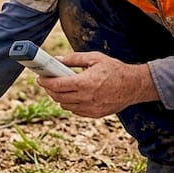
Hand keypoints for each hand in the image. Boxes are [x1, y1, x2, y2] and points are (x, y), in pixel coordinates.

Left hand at [36, 51, 157, 117]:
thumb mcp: (94, 58)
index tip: (39, 78)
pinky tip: (72, 95)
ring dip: (59, 97)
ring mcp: (91, 108)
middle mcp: (86, 98)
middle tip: (47, 81)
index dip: (46, 82)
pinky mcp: (95, 114)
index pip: (58, 85)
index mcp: (85, 83)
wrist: (134, 86)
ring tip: (59, 87)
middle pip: (58, 97)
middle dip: (49, 89)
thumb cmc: (115, 69)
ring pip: (65, 106)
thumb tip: (57, 60)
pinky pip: (75, 111)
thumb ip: (74, 59)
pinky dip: (70, 103)